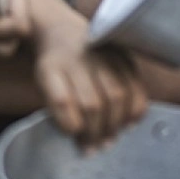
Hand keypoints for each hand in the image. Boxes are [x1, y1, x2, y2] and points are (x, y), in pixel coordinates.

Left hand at [27, 0, 148, 149]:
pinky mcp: (124, 55)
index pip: (61, 99)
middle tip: (93, 148)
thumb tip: (78, 137)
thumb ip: (57, 107)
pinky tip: (129, 123)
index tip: (73, 135)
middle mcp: (79, 58)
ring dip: (115, 125)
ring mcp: (104, 55)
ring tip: (109, 140)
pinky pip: (136, 86)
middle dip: (94, 132)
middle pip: (92, 102)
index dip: (69, 122)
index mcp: (52, 66)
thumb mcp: (43, 82)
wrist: (63, 30)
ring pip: (116, 96)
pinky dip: (135, 109)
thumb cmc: (54, 67)